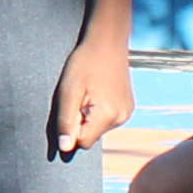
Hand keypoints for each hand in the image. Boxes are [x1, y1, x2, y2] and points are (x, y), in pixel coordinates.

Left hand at [49, 35, 134, 159]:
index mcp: (107, 115)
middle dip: (80, 123)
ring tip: (88, 93)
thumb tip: (64, 149)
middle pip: (91, 137)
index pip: (83, 143)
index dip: (71, 129)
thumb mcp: (68, 92)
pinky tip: (97, 93)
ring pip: (98, 129)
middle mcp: (121, 118)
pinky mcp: (128, 108)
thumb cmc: (84, 63)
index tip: (70, 108)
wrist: (107, 43)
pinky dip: (97, 113)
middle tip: (79, 98)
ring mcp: (127, 113)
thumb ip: (66, 121)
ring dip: (88, 118)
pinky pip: (106, 121)